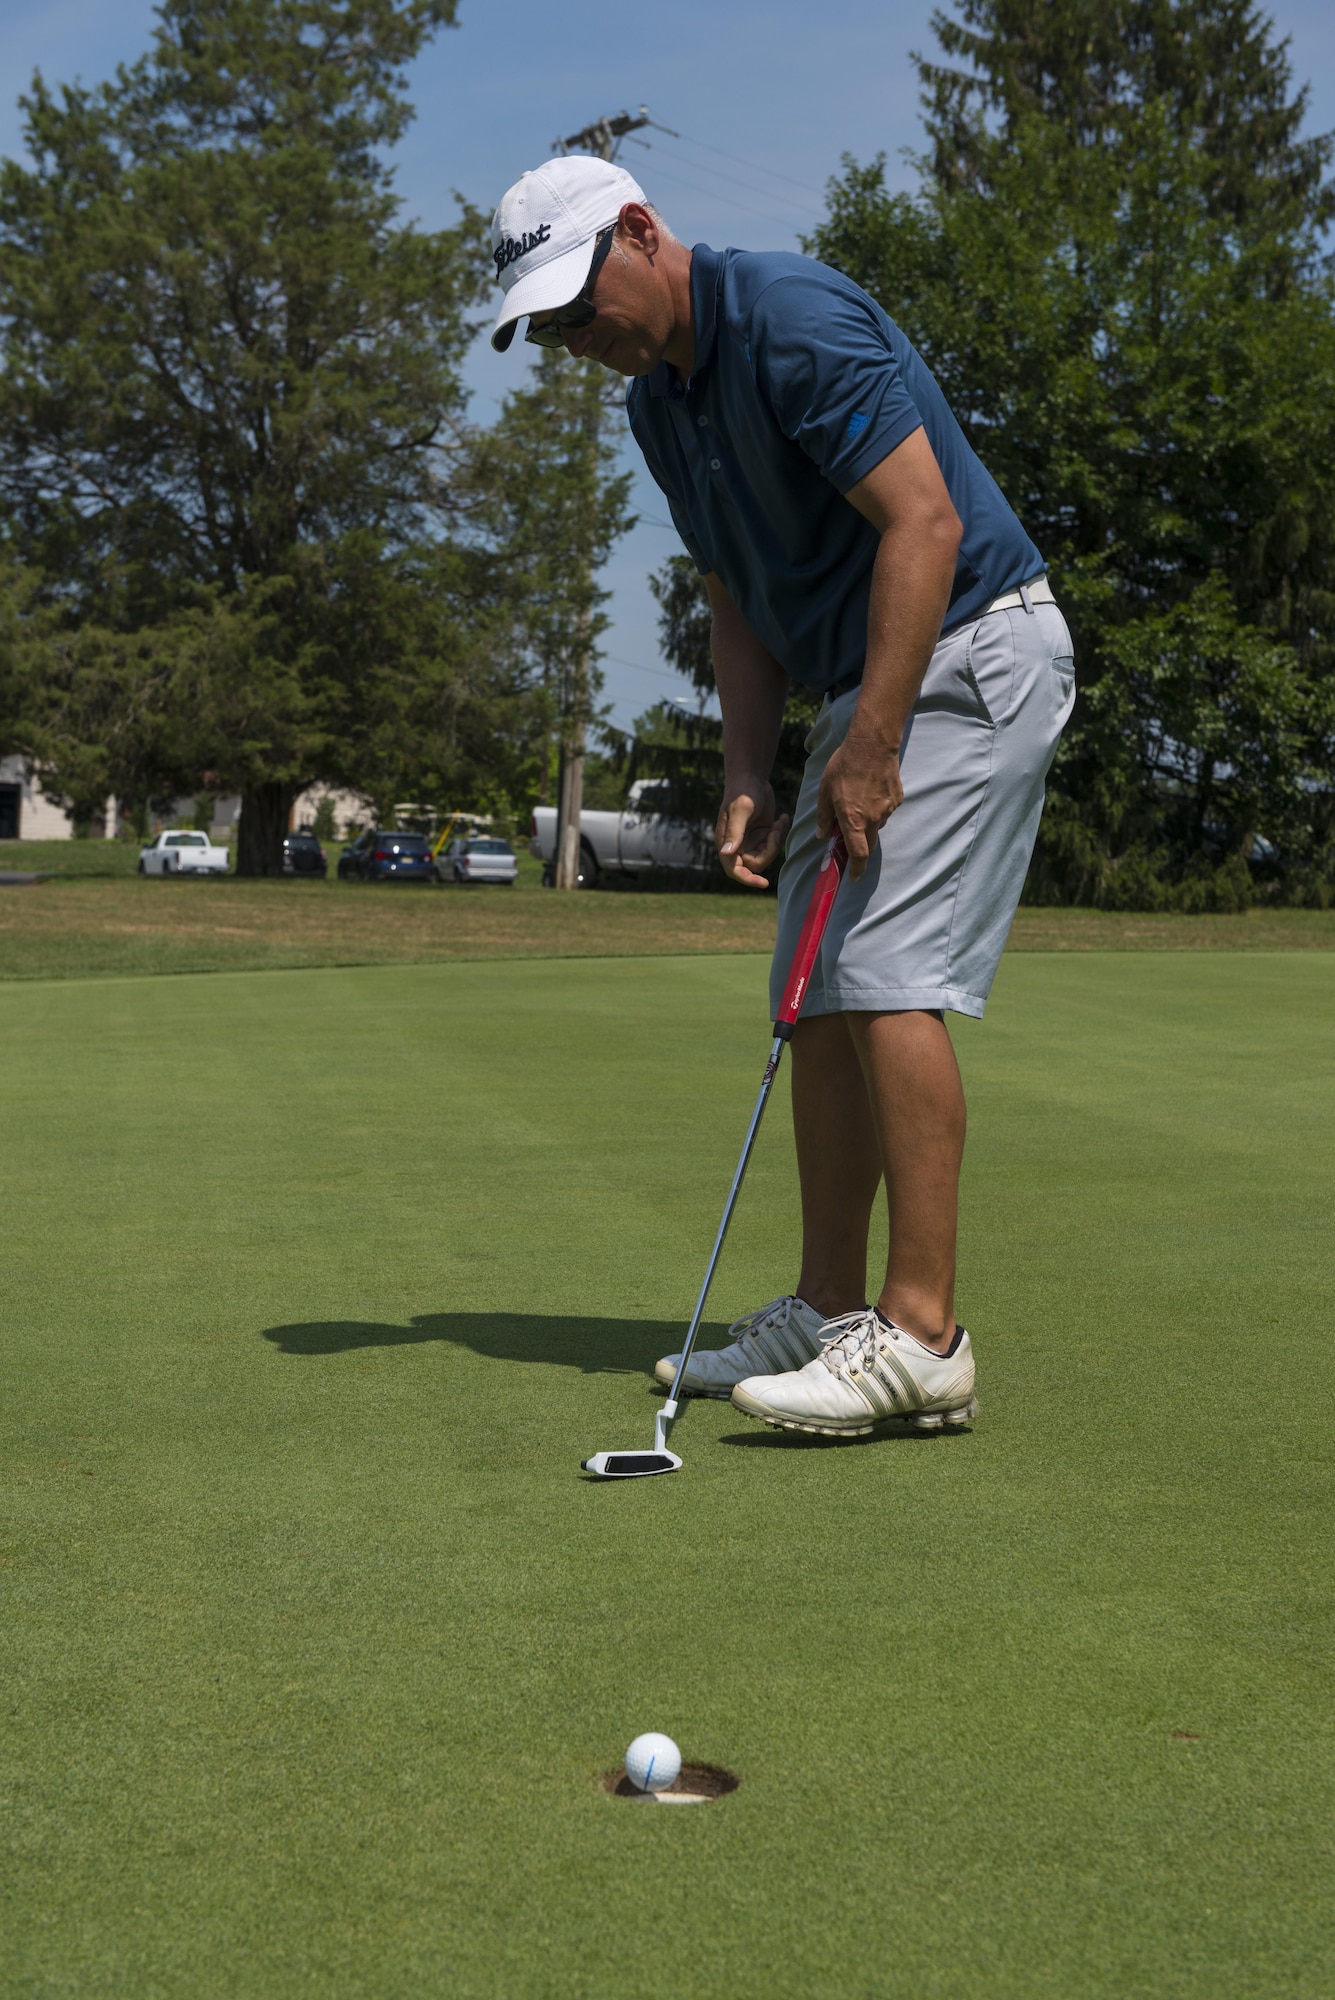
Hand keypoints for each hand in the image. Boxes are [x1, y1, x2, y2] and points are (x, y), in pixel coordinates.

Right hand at [716, 777, 790, 888]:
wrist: (752, 777)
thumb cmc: (743, 791)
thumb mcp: (741, 811)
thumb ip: (735, 833)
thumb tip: (727, 854)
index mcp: (727, 843)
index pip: (734, 870)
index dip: (747, 879)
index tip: (764, 883)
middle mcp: (737, 846)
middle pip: (756, 864)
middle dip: (770, 849)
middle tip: (776, 829)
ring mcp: (750, 841)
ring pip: (767, 855)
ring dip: (777, 840)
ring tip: (780, 820)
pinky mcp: (762, 835)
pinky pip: (774, 844)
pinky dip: (781, 833)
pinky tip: (782, 817)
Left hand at [817, 729, 902, 880]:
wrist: (872, 744)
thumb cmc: (844, 766)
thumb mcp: (825, 790)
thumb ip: (824, 816)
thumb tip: (822, 835)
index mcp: (853, 820)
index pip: (858, 854)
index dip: (857, 869)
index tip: (853, 877)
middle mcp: (873, 819)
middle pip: (870, 842)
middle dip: (861, 844)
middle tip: (851, 833)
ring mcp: (888, 809)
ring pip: (878, 825)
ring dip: (868, 821)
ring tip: (858, 798)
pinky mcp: (898, 798)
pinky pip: (886, 810)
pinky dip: (877, 806)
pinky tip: (870, 789)